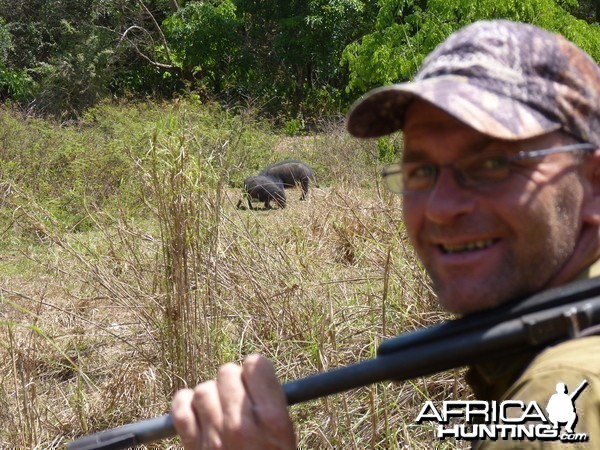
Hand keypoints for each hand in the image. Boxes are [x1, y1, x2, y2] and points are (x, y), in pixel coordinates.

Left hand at [171, 354, 295, 449]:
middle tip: (238, 399)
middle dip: (232, 382)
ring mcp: (214, 435)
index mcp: (273, 419)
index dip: (256, 371)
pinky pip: (180, 407)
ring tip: (219, 412)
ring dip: (210, 396)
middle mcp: (242, 423)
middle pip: (227, 372)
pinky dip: (184, 405)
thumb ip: (272, 408)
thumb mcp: (286, 440)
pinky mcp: (193, 447)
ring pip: (203, 388)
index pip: (256, 365)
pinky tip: (196, 412)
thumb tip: (255, 375)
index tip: (256, 382)